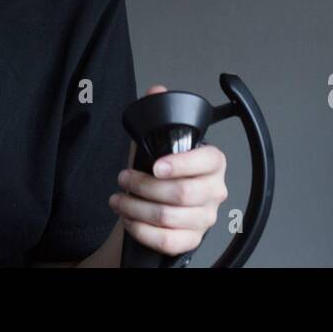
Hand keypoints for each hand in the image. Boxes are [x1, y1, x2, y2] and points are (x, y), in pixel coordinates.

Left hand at [109, 84, 228, 258]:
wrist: (154, 208)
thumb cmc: (159, 174)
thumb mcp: (156, 144)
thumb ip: (158, 116)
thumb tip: (157, 90)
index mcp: (212, 164)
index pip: (208, 161)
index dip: (181, 164)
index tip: (155, 165)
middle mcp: (214, 191)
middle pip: (183, 193)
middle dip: (144, 185)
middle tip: (124, 178)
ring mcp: (205, 218)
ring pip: (169, 217)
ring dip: (135, 207)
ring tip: (118, 199)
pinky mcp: (192, 240)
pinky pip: (167, 241)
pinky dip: (142, 230)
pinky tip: (129, 219)